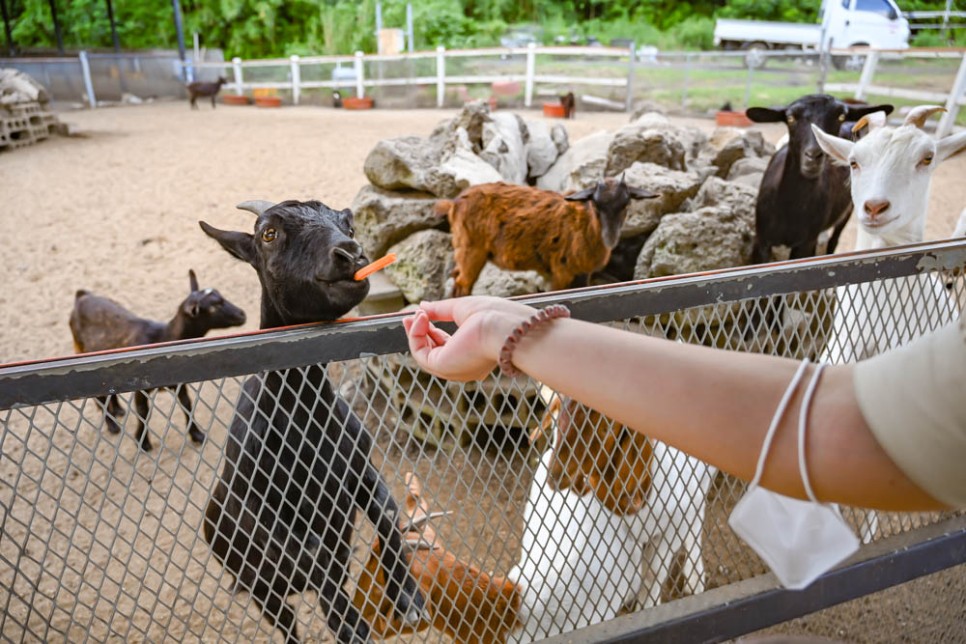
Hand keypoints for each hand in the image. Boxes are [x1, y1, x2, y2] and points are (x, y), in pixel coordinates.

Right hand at [402, 296, 536, 380]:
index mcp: (473, 355)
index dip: (430, 331)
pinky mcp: (443, 367)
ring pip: (424, 354)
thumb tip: (422, 306)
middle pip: (432, 352)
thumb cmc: (493, 316)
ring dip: (415, 333)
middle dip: (419, 333)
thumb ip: (440, 310)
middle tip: (410, 316)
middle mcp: (463, 367)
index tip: (421, 315)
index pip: (445, 346)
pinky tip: (421, 318)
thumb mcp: (461, 310)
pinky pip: (420, 353)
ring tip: (416, 315)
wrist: (505, 327)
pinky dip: (416, 335)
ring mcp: (453, 370)